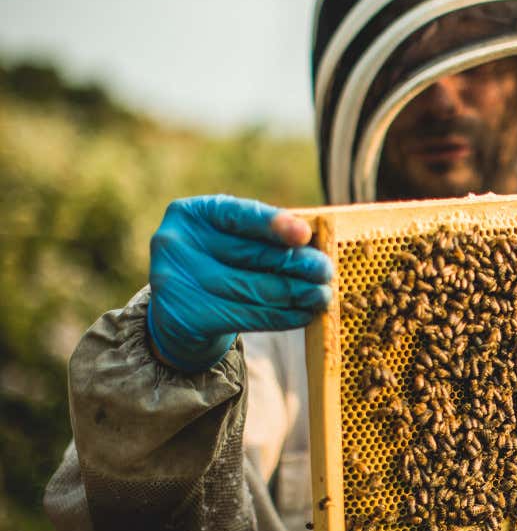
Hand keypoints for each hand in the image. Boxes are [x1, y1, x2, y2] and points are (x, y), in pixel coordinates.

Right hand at [147, 195, 332, 371]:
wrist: (179, 311)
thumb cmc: (219, 263)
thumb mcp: (232, 239)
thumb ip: (262, 236)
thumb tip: (311, 243)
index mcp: (192, 213)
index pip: (238, 215)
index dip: (273, 224)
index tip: (305, 234)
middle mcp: (175, 243)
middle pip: (249, 255)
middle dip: (295, 264)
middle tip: (326, 271)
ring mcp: (175, 282)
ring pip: (250, 289)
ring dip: (294, 294)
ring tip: (321, 296)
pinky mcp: (186, 317)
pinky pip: (245, 316)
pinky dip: (279, 316)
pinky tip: (303, 315)